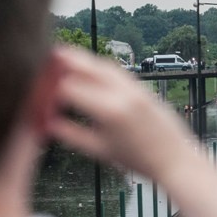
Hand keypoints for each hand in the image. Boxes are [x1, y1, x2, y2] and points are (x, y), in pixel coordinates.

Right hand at [47, 47, 195, 179]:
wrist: (175, 159)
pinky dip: (101, 68)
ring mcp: (137, 89)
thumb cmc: (139, 160)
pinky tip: (92, 71)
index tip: (41, 90)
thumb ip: (72, 135)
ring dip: (85, 60)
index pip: (71, 88)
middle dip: (66, 60)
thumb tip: (48, 125)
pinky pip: (119, 72)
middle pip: (88, 67)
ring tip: (66, 58)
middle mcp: (123, 94)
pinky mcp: (145, 89)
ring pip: (104, 65)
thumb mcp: (101, 150)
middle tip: (49, 55)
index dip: (52, 88)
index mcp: (109, 111)